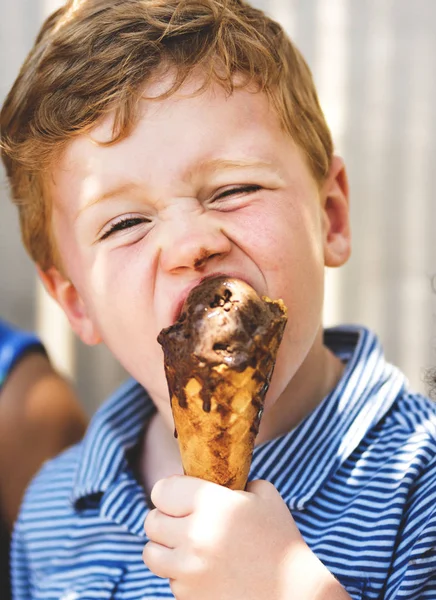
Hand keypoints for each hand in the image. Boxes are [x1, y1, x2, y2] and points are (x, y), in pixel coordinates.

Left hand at [143, 476, 349, 599]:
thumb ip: (232, 481)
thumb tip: (206, 475)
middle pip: (152, 521)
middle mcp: (194, 535)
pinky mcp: (187, 596)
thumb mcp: (263, 495)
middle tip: (182, 520)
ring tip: (185, 545)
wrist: (294, 595)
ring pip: (150, 552)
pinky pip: (168, 579)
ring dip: (164, 547)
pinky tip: (203, 570)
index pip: (162, 490)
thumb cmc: (280, 540)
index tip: (178, 495)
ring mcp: (189, 570)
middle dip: (165, 518)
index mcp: (212, 504)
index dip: (169, 491)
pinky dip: (179, 574)